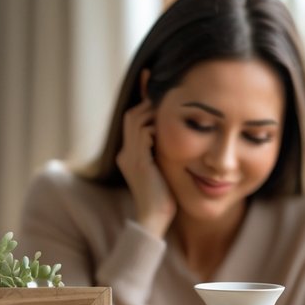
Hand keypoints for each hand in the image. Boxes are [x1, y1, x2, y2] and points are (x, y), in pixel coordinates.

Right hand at [116, 94, 176, 237]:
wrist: (155, 218)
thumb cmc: (164, 197)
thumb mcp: (162, 170)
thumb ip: (162, 153)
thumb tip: (177, 137)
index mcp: (129, 155)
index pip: (133, 120)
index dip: (143, 102)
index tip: (154, 87)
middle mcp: (126, 153)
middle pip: (132, 115)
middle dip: (148, 100)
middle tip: (164, 90)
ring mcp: (131, 157)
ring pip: (137, 119)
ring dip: (155, 112)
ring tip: (172, 110)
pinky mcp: (140, 162)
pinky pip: (145, 133)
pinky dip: (157, 125)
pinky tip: (172, 127)